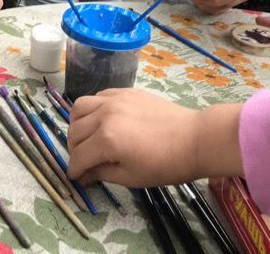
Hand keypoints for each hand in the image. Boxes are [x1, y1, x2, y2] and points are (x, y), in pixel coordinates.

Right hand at [67, 89, 242, 186]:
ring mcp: (114, 100)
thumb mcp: (132, 177)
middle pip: (75, 131)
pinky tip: (102, 119)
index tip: (75, 177)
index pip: (79, 156)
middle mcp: (104, 115)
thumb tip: (85, 175)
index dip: (74, 170)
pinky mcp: (125, 92)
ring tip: (87, 135)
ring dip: (77, 124)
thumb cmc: (166, 164)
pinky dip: (93, 109)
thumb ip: (102, 173)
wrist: (195, 139)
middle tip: (83, 160)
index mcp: (107, 140)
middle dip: (74, 149)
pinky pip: (98, 96)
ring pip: (80, 107)